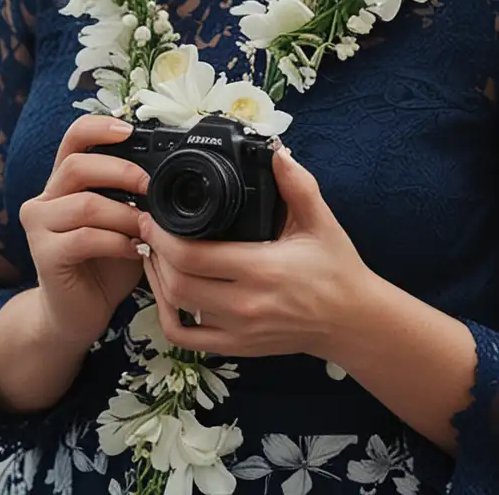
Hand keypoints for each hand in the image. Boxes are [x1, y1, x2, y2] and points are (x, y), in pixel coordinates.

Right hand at [19, 116, 148, 351]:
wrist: (77, 316)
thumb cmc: (104, 265)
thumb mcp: (123, 224)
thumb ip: (132, 199)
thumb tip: (167, 177)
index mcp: (63, 183)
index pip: (73, 139)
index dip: (98, 127)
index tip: (128, 130)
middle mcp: (44, 198)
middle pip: (77, 167)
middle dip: (122, 172)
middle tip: (150, 188)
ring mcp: (39, 226)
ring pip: (85, 204)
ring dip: (125, 215)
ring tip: (147, 229)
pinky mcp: (44, 254)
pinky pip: (84, 238)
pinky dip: (116, 242)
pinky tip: (133, 251)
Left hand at [140, 146, 366, 361]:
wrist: (351, 321)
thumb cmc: (335, 268)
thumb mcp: (320, 221)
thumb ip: (297, 184)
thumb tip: (275, 152)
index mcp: (261, 269)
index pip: (192, 256)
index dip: (162, 235)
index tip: (153, 215)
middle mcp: (245, 304)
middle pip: (176, 282)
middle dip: (154, 251)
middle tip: (147, 226)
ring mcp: (238, 331)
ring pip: (176, 308)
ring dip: (157, 278)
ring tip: (155, 251)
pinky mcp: (237, 347)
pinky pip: (186, 338)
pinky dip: (167, 315)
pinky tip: (167, 292)